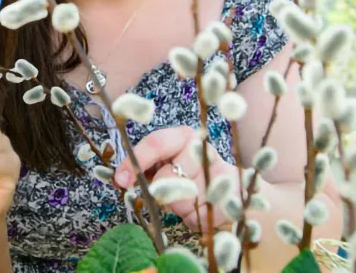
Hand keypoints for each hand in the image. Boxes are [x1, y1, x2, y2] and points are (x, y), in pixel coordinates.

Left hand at [114, 126, 234, 231]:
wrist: (230, 196)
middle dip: (160, 191)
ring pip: (182, 200)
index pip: (156, 143)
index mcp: (184, 137)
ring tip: (188, 201)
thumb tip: (122, 178)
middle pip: (167, 176)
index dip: (136, 161)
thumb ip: (146, 167)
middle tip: (164, 194)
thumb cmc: (189, 179)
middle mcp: (203, 149)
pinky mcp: (234, 198)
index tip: (121, 179)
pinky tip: (201, 211)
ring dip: (178, 207)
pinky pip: (199, 216)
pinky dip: (194, 219)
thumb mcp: (166, 166)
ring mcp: (221, 173)